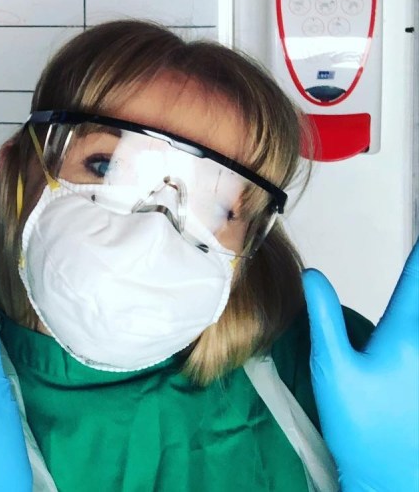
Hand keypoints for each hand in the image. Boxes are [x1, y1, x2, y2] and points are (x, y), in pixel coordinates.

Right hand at [303, 241, 418, 491]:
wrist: (394, 479)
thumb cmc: (361, 426)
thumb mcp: (331, 368)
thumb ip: (323, 316)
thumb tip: (315, 274)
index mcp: (404, 333)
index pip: (417, 276)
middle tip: (416, 254)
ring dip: (416, 296)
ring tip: (414, 276)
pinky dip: (414, 318)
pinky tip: (403, 329)